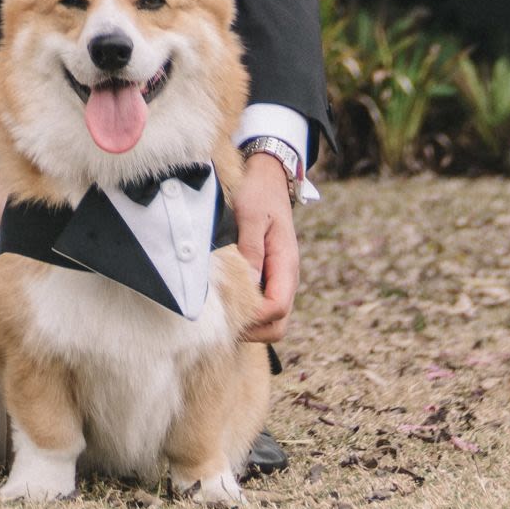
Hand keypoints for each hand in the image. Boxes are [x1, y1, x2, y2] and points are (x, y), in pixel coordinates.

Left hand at [230, 149, 299, 341]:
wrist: (270, 179)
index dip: (253, 317)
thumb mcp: (251, 216)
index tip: (227, 310)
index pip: (276, 309)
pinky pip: (264, 307)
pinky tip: (227, 301)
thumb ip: (250, 250)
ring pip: (271, 320)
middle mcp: (287, 278)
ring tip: (222, 311)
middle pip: (277, 325)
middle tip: (222, 319)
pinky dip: (248, 312)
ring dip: (250, 323)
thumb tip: (247, 285)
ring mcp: (279, 280)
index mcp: (286, 265)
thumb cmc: (259, 194)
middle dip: (252, 329)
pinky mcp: (269, 277)